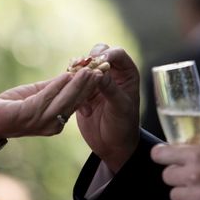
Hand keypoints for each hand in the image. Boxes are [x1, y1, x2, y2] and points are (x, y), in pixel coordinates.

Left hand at [0, 68, 105, 139]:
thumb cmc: (13, 106)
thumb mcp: (39, 94)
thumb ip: (55, 86)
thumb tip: (71, 73)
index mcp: (57, 119)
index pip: (78, 101)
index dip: (89, 87)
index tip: (100, 72)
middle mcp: (54, 124)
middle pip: (75, 101)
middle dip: (88, 84)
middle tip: (99, 69)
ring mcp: (43, 122)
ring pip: (65, 99)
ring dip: (77, 84)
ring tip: (87, 71)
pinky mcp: (30, 115)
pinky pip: (47, 97)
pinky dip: (58, 86)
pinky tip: (67, 75)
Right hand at [75, 44, 140, 172]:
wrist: (112, 145)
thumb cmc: (124, 126)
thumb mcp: (120, 107)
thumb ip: (111, 88)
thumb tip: (99, 71)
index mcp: (127, 73)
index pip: (117, 53)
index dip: (107, 55)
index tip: (97, 62)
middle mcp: (112, 73)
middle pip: (98, 54)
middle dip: (89, 60)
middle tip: (82, 68)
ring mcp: (96, 81)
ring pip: (84, 67)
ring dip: (78, 74)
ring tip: (77, 86)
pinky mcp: (83, 91)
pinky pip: (74, 82)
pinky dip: (72, 88)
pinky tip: (80, 106)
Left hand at [150, 134, 199, 199]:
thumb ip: (199, 141)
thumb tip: (181, 142)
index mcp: (196, 154)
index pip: (160, 155)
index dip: (162, 155)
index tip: (164, 157)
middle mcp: (195, 176)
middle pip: (166, 177)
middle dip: (177, 175)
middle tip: (192, 175)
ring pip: (176, 196)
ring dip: (187, 194)